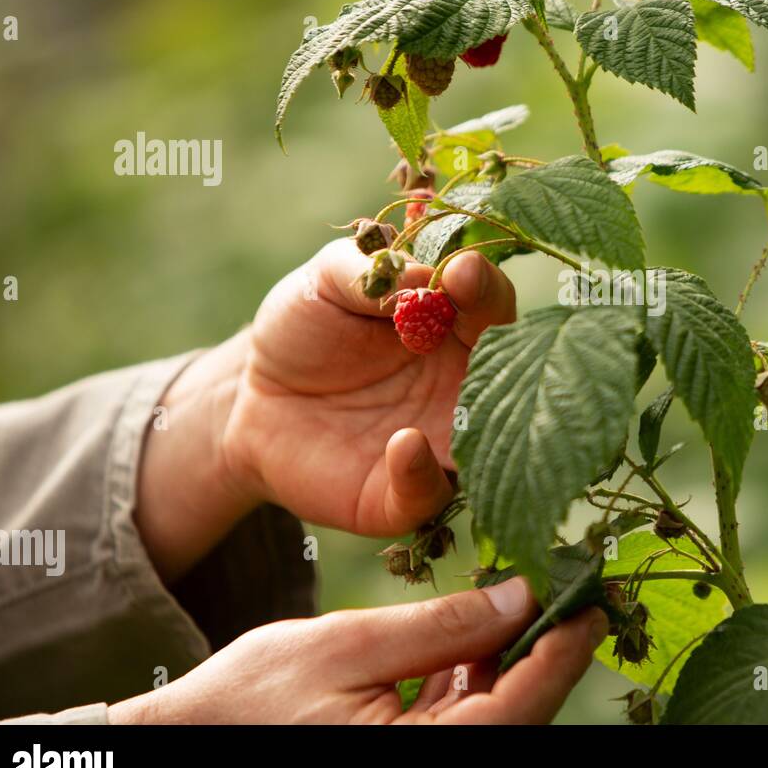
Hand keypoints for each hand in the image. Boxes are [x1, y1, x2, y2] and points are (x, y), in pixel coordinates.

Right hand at [107, 579, 607, 723]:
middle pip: (519, 710)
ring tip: (526, 590)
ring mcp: (424, 762)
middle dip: (546, 648)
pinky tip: (478, 624)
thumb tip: (520, 595)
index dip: (565, 650)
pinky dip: (477, 670)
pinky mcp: (410, 752)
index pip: (521, 705)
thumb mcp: (346, 645)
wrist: (188, 741)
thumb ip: (439, 626)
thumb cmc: (252, 699)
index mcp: (423, 759)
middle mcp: (433, 767)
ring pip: (497, 710)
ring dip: (514, 655)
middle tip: (571, 585)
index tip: (596, 599)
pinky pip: (466, 714)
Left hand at [136, 241, 515, 579]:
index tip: (463, 272)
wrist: (256, 399)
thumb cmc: (305, 329)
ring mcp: (438, 442)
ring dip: (485, 422)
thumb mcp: (324, 282)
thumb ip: (370, 272)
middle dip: (507, 354)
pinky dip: (422, 473)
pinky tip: (404, 443)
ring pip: (488, 445)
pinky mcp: (400, 494)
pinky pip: (429, 495)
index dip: (483, 287)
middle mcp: (462, 386)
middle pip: (511, 378)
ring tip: (461, 395)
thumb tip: (424, 277)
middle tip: (479, 334)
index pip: (490, 305)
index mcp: (454, 326)